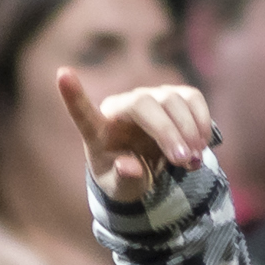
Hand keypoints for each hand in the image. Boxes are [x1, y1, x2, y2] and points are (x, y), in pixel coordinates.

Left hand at [57, 69, 213, 195]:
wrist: (147, 167)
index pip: (83, 112)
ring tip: (194, 162)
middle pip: (145, 105)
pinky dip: (202, 122)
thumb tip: (129, 168)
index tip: (62, 75)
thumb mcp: (120, 189)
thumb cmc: (125, 177)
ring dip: (190, 131)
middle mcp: (123, 105)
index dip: (73, 95)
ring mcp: (150, 96)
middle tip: (184, 161)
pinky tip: (202, 146)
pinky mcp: (175, 96)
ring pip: (174, 100)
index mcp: (99, 128)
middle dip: (168, 132)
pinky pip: (193, 99)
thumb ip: (123, 180)